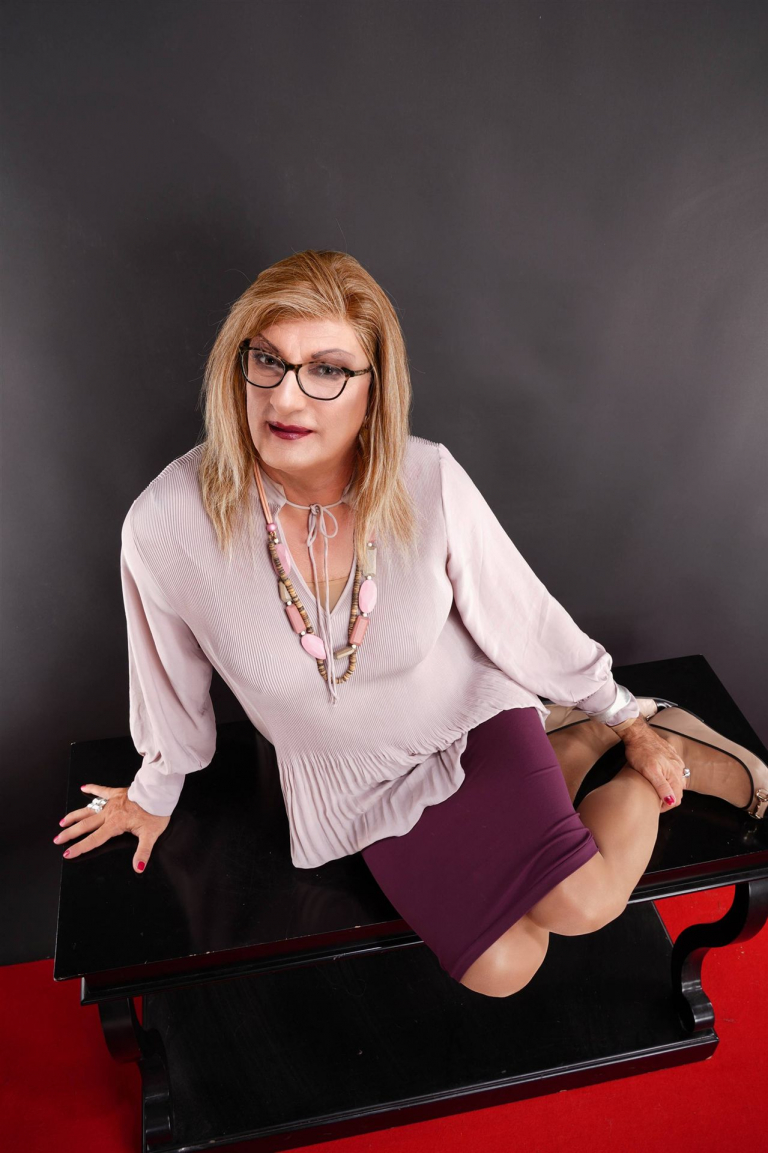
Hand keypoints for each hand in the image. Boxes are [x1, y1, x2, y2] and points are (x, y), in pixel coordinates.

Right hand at [53, 784, 170, 872]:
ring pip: (88, 810)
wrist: (159, 793)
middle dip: (70, 833)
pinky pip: (102, 791)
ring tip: (63, 822)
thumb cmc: (155, 813)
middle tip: (57, 839)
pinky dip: (92, 788)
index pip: (94, 839)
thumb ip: (143, 852)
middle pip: (86, 825)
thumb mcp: (151, 835)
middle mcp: (109, 813)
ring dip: (75, 816)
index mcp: (115, 825)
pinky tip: (83, 787)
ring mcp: (112, 802)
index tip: (67, 853)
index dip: (80, 848)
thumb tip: (138, 868)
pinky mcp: (117, 792)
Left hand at [619, 720, 687, 810]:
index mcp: (674, 773)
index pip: (676, 798)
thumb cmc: (640, 751)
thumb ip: (662, 786)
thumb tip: (672, 801)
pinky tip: (660, 777)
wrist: (637, 733)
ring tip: (657, 789)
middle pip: (678, 791)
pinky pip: (675, 770)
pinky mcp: (671, 755)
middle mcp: (678, 767)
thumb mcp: (649, 771)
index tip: (656, 806)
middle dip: (669, 798)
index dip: (666, 806)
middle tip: (655, 799)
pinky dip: (669, 777)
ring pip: (677, 781)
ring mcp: (676, 760)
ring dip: (670, 788)